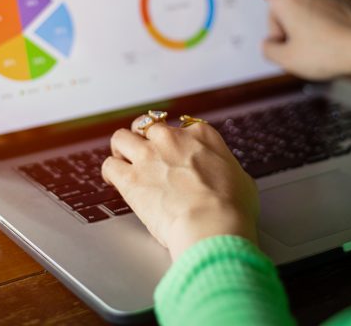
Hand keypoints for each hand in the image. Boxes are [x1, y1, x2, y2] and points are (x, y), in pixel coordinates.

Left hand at [102, 117, 258, 260]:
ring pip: (121, 138)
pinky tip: (112, 180)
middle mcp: (172, 139)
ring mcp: (149, 156)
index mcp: (202, 136)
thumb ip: (225, 169)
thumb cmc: (232, 208)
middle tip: (145, 153)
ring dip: (121, 149)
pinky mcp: (130, 178)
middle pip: (148, 125)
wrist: (212, 225)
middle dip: (144, 138)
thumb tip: (225, 175)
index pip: (183, 126)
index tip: (176, 152)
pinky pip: (109, 165)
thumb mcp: (241, 178)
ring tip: (122, 160)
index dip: (177, 140)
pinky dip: (109, 172)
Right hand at [230, 0, 350, 92]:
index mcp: (286, 0)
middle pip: (280, 12)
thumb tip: (271, 43)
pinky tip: (331, 44)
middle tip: (297, 53)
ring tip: (319, 50)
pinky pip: (319, 17)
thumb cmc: (328, 52)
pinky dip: (320, 30)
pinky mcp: (339, 2)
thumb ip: (269, 50)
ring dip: (302, 32)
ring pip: (301, 15)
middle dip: (283, 31)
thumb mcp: (287, 60)